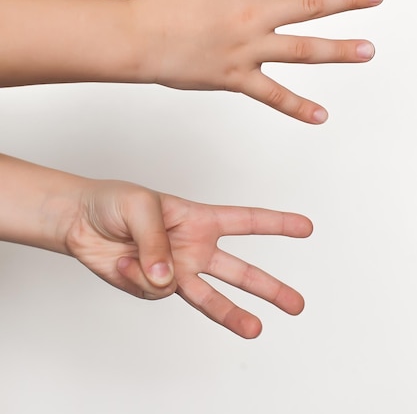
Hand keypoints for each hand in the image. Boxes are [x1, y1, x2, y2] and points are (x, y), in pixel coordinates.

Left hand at [67, 180, 312, 337]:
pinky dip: (140, 279)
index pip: (245, 221)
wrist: (80, 223)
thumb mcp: (140, 207)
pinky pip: (156, 291)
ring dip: (233, 313)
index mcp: (198, 218)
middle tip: (296, 304)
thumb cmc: (114, 202)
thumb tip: (169, 281)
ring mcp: (175, 270)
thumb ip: (158, 243)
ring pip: (211, 297)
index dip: (276, 224)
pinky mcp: (152, 287)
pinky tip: (125, 262)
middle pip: (239, 270)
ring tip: (256, 329)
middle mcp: (193, 248)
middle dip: (269, 287)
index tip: (305, 227)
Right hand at [129, 0, 382, 122]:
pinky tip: (320, 115)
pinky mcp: (236, 78)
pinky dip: (297, 106)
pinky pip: (272, 94)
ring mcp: (247, 49)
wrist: (135, 38)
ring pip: (303, 49)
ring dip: (339, 49)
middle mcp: (252, 15)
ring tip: (368, 50)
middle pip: (310, 4)